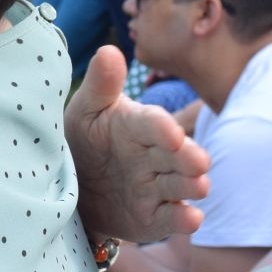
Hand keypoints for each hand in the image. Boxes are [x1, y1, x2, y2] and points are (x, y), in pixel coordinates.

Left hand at [66, 45, 208, 242]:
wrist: (71, 186)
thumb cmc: (83, 139)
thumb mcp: (85, 112)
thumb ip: (100, 86)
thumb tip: (109, 51)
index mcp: (138, 125)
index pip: (153, 124)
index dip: (162, 128)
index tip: (170, 132)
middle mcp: (154, 155)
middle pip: (176, 155)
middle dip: (189, 157)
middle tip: (198, 162)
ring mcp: (156, 187)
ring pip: (180, 185)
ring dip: (191, 185)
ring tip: (200, 186)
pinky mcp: (154, 217)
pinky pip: (170, 218)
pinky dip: (182, 220)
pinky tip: (192, 219)